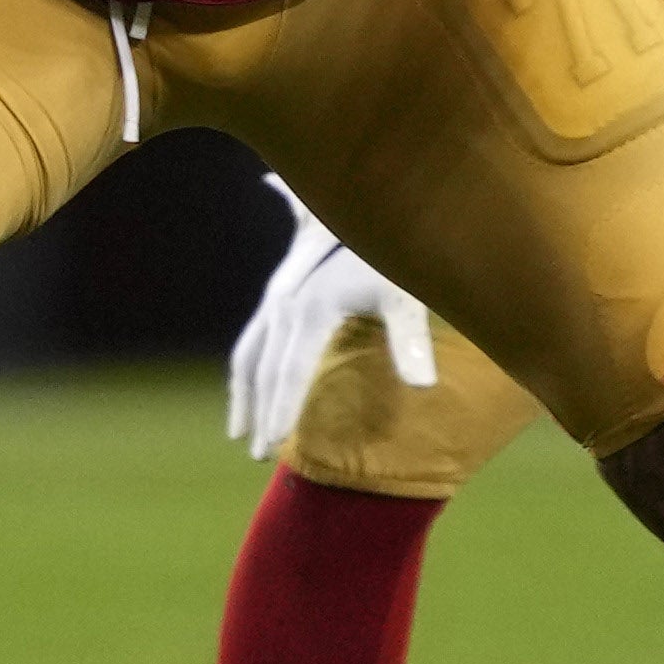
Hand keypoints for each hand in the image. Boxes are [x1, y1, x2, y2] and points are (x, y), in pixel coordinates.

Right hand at [226, 177, 437, 459]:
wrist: (375, 210)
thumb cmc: (396, 257)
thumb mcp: (407, 296)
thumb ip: (411, 341)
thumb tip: (424, 385)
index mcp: (312, 309)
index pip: (292, 370)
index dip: (283, 408)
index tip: (277, 444)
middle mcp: (285, 304)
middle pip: (265, 368)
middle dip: (259, 411)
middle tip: (258, 453)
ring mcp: (277, 299)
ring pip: (248, 354)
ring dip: (244, 394)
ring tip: (239, 432)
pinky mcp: (280, 297)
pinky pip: (253, 341)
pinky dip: (248, 371)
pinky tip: (250, 391)